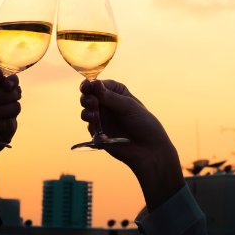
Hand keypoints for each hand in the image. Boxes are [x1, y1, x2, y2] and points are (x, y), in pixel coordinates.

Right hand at [80, 79, 183, 208]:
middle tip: (92, 101)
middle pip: (89, 95)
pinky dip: (90, 121)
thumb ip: (109, 97)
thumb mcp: (128, 106)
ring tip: (94, 114)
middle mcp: (107, 102)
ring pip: (86, 108)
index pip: (99, 84)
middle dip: (87, 96)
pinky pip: (89, 123)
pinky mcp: (98, 131)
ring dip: (87, 109)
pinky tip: (96, 122)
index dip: (91, 84)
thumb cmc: (143, 124)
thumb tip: (94, 83)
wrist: (148, 150)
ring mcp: (102, 117)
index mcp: (117, 92)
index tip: (87, 86)